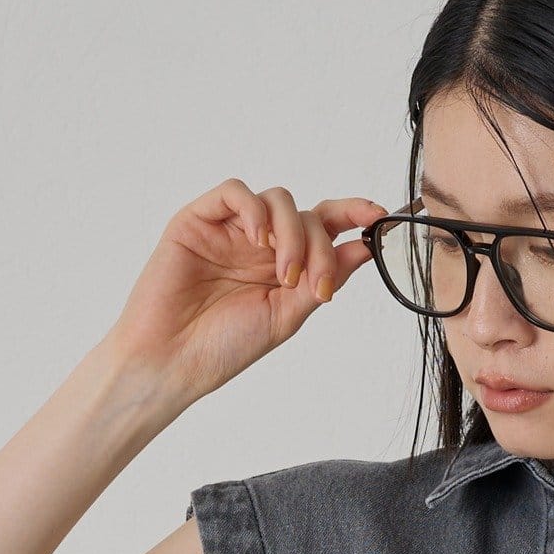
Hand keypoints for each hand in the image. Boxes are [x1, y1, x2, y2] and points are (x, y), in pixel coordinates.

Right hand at [105, 177, 390, 407]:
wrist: (172, 361)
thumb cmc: (223, 347)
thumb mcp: (288, 316)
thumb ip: (324, 279)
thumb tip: (364, 247)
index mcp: (284, 267)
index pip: (324, 228)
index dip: (353, 214)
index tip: (380, 216)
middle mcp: (259, 245)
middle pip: (307, 215)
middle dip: (321, 247)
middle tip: (314, 286)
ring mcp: (230, 230)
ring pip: (277, 200)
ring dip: (292, 233)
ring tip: (284, 274)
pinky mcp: (198, 220)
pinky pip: (235, 192)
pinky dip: (255, 210)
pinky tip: (259, 241)